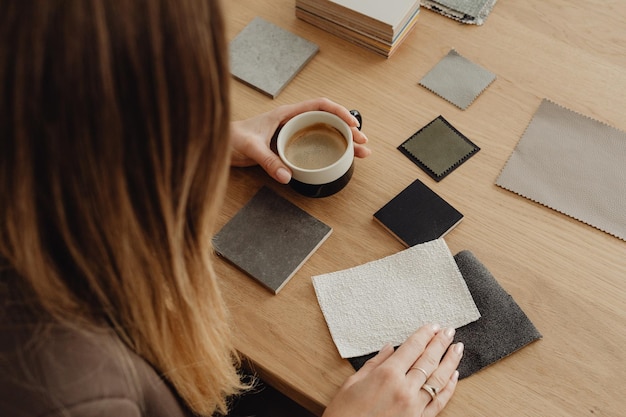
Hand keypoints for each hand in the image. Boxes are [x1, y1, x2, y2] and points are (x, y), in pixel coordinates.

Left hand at [229, 97, 370, 183]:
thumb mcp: (251, 148)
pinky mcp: (290, 146)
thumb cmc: (232, 137)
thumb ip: (268, 161)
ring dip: (342, 142)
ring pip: (324, 134)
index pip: (320, 105)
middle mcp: (292, 121)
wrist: (218, 142)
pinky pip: (315, 145)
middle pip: (327, 121)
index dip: (339, 112)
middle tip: (363, 144)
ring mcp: (292, 133)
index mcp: (287, 113)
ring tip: (360, 153)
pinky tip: (339, 159)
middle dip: (348, 130)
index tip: (352, 124)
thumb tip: (287, 176)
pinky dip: (329, 150)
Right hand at [322, 324, 463, 416]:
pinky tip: (455, 376)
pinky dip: (449, 388)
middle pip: (428, 360)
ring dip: (450, 362)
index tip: (434, 326)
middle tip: (450, 331)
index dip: (425, 335)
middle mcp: (404, 388)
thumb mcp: (353, 382)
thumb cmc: (344, 412)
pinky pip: (439, 402)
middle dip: (440, 343)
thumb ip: (375, 363)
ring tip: (457, 348)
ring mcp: (414, 406)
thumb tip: (389, 348)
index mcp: (386, 374)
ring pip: (438, 379)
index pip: (412, 348)